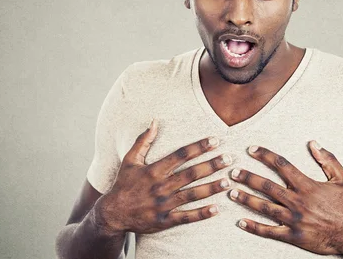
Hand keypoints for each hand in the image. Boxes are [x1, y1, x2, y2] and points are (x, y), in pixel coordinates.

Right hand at [94, 121, 231, 234]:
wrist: (112, 214)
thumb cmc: (123, 184)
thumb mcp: (130, 160)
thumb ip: (143, 141)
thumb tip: (154, 121)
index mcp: (154, 170)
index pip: (181, 155)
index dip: (199, 147)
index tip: (215, 140)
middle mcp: (160, 187)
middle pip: (191, 174)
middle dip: (211, 165)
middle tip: (229, 158)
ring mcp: (163, 205)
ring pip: (192, 195)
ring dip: (211, 188)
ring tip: (228, 181)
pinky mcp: (164, 221)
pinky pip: (186, 217)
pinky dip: (201, 214)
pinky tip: (216, 209)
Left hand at [229, 142, 342, 256]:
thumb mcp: (342, 178)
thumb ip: (328, 159)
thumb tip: (313, 143)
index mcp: (307, 185)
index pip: (281, 165)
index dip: (264, 155)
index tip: (251, 149)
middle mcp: (298, 201)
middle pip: (267, 186)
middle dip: (248, 177)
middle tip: (233, 172)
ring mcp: (294, 220)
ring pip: (264, 208)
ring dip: (246, 199)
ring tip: (231, 192)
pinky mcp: (293, 236)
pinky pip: (269, 232)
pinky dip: (254, 227)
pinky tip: (241, 222)